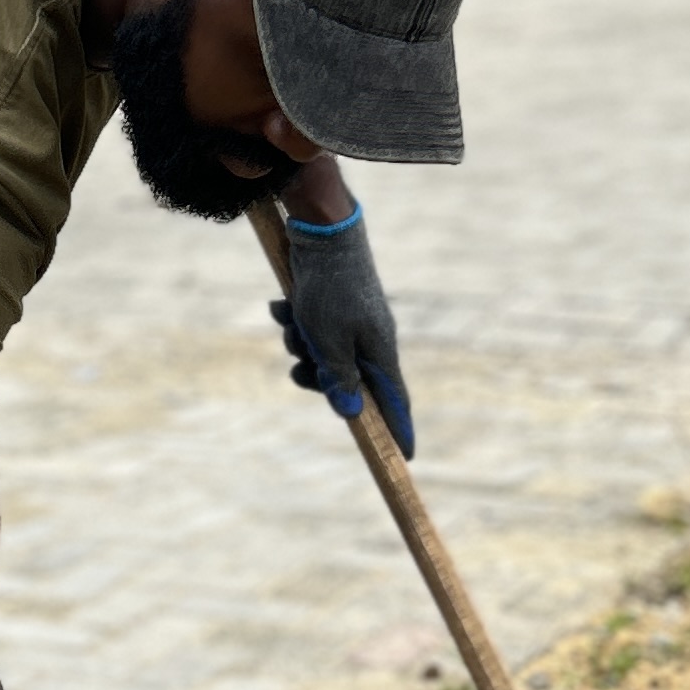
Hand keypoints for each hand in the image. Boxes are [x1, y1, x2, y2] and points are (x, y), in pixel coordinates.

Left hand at [269, 202, 412, 454]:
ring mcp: (353, 322)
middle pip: (348, 382)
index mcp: (380, 352)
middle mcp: (371, 340)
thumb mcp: (328, 341)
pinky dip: (296, 323)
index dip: (398, 430)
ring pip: (323, 356)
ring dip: (300, 345)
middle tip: (301, 365)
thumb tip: (350, 413)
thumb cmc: (329, 288)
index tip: (406, 457)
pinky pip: (312, 330)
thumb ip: (338, 378)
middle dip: (317, 377)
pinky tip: (283, 305)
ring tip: (291, 321)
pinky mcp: (334, 306)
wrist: (323, 232)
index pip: (395, 402)